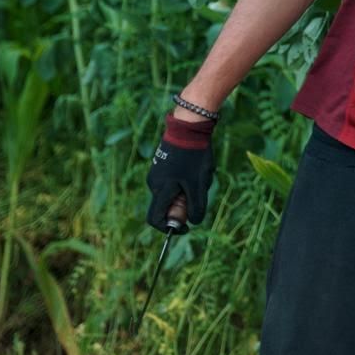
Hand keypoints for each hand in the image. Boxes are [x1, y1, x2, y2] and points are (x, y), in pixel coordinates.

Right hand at [146, 114, 214, 232]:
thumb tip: (192, 222)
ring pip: (172, 193)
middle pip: (166, 206)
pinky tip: (195, 167)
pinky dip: (185, 182)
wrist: (189, 126)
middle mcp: (154, 183)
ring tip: (199, 175)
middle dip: (184, 205)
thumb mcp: (199, 184)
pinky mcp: (162, 165)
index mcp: (160, 190)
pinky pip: (173, 182)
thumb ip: (196, 206)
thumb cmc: (194, 156)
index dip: (169, 227)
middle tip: (199, 190)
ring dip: (186, 191)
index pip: (156, 219)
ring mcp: (157, 173)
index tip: (186, 226)